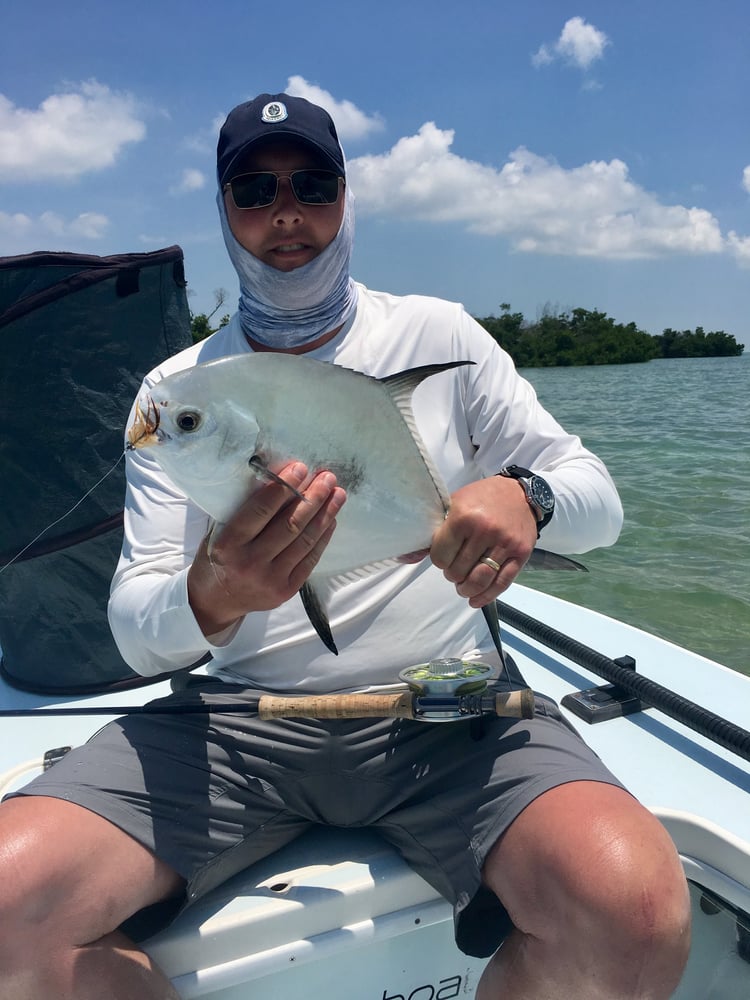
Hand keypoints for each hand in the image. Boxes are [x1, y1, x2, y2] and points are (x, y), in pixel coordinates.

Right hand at [187, 462, 345, 635]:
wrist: (215, 601)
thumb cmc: (217, 557)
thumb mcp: (220, 532)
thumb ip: (244, 511)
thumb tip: (279, 479)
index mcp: (228, 543)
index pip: (260, 510)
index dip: (283, 487)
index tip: (300, 468)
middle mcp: (250, 563)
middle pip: (289, 525)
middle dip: (312, 498)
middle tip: (327, 478)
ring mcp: (270, 579)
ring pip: (304, 541)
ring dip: (325, 515)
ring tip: (338, 494)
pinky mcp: (285, 591)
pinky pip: (310, 560)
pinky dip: (323, 538)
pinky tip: (331, 519)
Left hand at [429, 476, 537, 607]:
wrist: (519, 493)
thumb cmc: (481, 498)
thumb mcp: (452, 506)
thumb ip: (433, 533)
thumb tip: (405, 559)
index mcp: (464, 517)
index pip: (441, 557)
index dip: (439, 561)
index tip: (443, 557)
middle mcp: (485, 531)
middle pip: (459, 571)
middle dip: (452, 575)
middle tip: (454, 569)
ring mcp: (505, 543)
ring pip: (479, 580)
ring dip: (466, 589)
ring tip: (463, 586)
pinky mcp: (521, 554)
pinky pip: (502, 583)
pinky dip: (486, 596)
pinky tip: (476, 600)